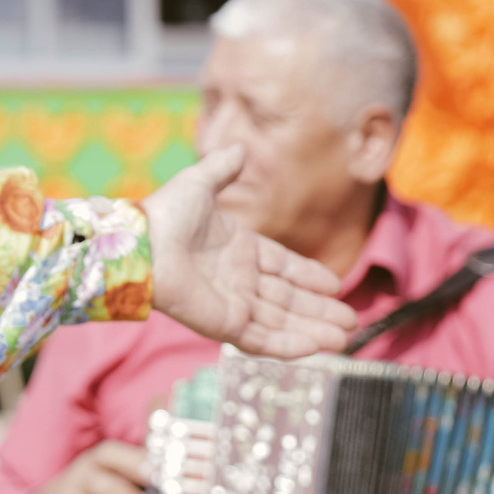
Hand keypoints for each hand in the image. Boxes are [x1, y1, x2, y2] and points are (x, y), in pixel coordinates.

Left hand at [142, 146, 354, 357]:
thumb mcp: (199, 183)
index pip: (282, 266)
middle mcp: (238, 279)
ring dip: (313, 330)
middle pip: (288, 300)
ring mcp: (231, 304)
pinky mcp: (223, 325)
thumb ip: (222, 168)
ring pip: (281, 322)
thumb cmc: (166, 214)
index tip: (334, 285)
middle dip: (319, 310)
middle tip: (351, 320)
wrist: (142, 244)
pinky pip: (262, 339)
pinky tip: (316, 345)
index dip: (308, 276)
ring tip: (345, 336)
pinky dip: (289, 344)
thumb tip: (239, 148)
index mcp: (237, 249)